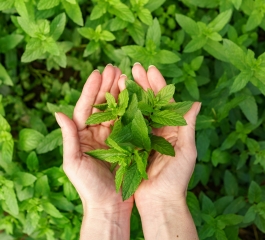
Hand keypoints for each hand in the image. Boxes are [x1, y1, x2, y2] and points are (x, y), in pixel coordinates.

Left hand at [55, 65, 132, 238]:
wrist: (109, 204)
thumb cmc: (88, 187)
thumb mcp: (74, 162)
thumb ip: (68, 137)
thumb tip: (58, 112)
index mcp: (83, 135)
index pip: (85, 108)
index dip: (91, 90)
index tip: (97, 73)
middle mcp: (97, 132)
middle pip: (102, 104)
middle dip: (107, 85)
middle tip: (114, 67)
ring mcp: (113, 136)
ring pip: (116, 110)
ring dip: (120, 92)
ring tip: (125, 75)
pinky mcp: (126, 142)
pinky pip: (128, 122)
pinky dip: (131, 108)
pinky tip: (136, 95)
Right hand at [118, 63, 199, 238]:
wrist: (159, 200)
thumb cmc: (176, 178)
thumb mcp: (186, 151)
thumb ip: (188, 126)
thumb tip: (196, 102)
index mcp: (172, 128)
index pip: (165, 101)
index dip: (158, 84)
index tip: (149, 69)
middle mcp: (157, 129)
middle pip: (149, 102)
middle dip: (142, 84)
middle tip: (134, 67)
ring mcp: (143, 135)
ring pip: (136, 110)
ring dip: (131, 94)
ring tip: (122, 77)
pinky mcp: (131, 144)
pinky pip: (126, 125)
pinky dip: (121, 112)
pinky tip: (115, 99)